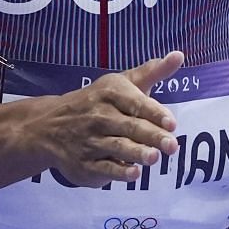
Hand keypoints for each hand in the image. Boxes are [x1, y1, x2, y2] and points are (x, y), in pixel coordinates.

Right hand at [29, 51, 184, 186]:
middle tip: (172, 146)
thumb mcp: (120, 83)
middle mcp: (99, 116)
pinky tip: (134, 173)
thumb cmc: (97, 103)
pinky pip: (103, 168)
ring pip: (117, 147)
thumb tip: (179, 55)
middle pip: (130, 127)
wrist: (49, 126)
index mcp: (110, 93)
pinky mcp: (85, 164)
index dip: (154, 113)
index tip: (171, 123)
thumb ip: (152, 72)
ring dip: (136, 153)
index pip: (135, 103)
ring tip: (154, 158)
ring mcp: (90, 141)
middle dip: (152, 136)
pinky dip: (118, 171)